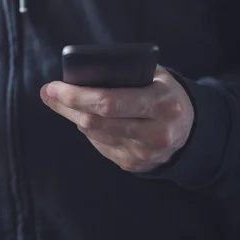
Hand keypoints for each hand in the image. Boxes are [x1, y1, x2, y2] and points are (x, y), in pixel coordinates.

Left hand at [40, 67, 193, 172]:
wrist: (191, 129)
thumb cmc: (163, 93)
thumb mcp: (154, 76)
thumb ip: (123, 74)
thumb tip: (76, 77)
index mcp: (163, 104)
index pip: (108, 102)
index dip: (75, 95)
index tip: (52, 86)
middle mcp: (156, 133)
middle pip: (95, 121)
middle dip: (66, 105)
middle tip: (48, 93)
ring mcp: (144, 153)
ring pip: (94, 134)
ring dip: (72, 116)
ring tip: (61, 101)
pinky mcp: (134, 164)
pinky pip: (99, 144)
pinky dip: (88, 129)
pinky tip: (84, 117)